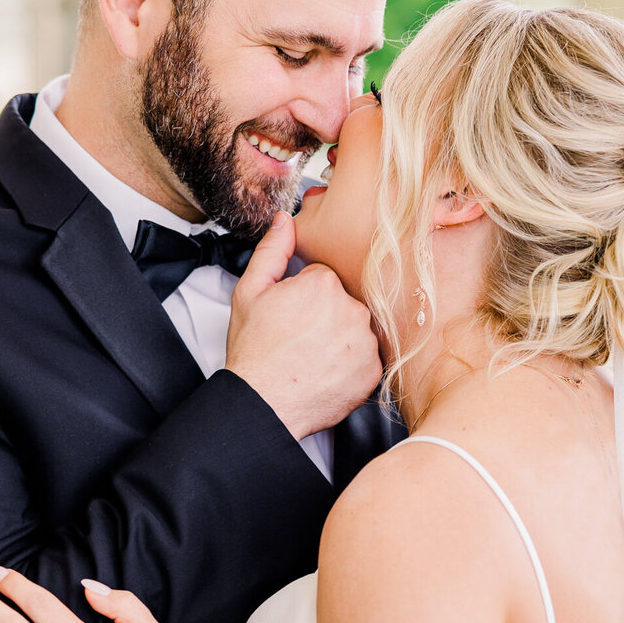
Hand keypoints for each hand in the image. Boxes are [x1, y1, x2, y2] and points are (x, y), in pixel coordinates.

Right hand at [226, 210, 382, 437]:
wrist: (263, 403)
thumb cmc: (254, 351)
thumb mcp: (250, 292)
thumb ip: (272, 250)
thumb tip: (285, 219)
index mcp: (324, 283)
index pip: (323, 278)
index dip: (304, 297)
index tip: (291, 316)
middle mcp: (352, 308)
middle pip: (343, 302)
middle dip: (325, 316)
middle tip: (299, 338)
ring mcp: (366, 341)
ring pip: (357, 329)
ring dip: (341, 339)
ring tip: (313, 356)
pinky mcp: (373, 371)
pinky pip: (367, 358)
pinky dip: (351, 365)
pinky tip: (327, 371)